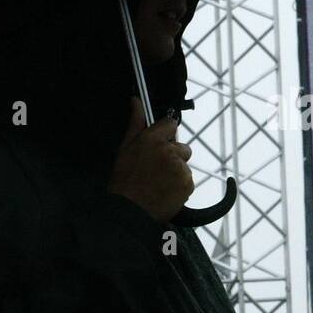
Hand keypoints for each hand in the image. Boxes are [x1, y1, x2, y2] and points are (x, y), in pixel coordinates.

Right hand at [106, 96, 194, 222]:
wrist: (129, 211)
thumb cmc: (124, 181)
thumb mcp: (125, 149)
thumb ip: (135, 123)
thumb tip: (136, 100)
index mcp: (153, 139)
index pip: (171, 124)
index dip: (166, 135)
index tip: (160, 145)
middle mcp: (169, 151)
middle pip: (182, 147)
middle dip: (173, 156)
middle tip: (156, 170)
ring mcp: (180, 168)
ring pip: (184, 165)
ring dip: (176, 172)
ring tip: (158, 183)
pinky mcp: (188, 184)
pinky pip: (188, 180)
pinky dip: (179, 186)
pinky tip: (164, 192)